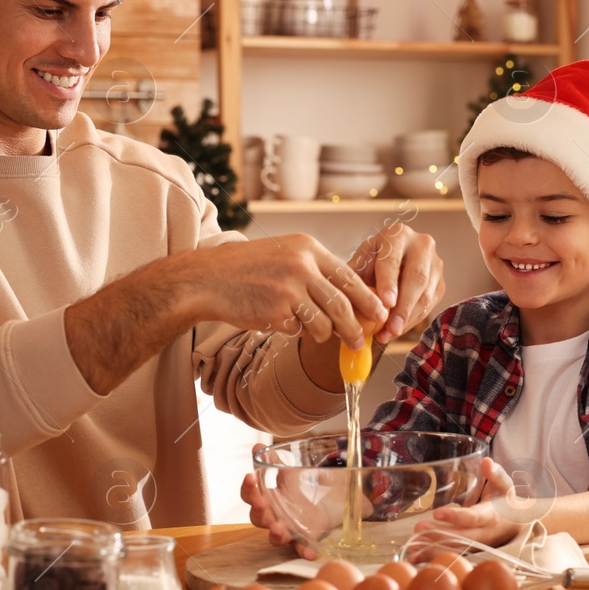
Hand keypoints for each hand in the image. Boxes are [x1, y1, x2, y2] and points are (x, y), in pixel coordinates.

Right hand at [188, 235, 387, 348]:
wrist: (208, 279)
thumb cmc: (248, 268)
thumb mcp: (285, 255)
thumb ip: (315, 272)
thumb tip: (349, 300)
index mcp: (308, 248)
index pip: (350, 277)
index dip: (368, 299)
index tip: (380, 314)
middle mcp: (302, 265)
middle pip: (343, 304)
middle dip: (355, 328)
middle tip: (359, 341)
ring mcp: (289, 288)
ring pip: (324, 324)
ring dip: (323, 335)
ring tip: (314, 333)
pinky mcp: (276, 311)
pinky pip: (298, 331)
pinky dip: (294, 332)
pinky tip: (280, 322)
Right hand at [240, 467, 317, 559]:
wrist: (321, 504)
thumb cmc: (296, 490)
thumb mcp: (287, 473)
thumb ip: (272, 461)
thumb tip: (258, 446)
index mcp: (264, 500)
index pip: (249, 496)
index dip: (248, 488)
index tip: (250, 477)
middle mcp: (271, 517)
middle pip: (258, 518)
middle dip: (259, 511)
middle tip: (262, 503)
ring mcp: (286, 530)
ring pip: (276, 537)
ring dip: (276, 533)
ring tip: (277, 528)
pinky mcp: (303, 539)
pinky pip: (301, 548)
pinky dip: (304, 550)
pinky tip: (310, 552)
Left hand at [349, 221, 444, 342]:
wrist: (393, 259)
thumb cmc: (372, 261)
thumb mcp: (360, 262)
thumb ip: (355, 279)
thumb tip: (347, 304)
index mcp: (397, 234)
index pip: (393, 260)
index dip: (389, 282)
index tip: (385, 303)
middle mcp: (422, 244)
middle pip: (416, 277)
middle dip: (403, 307)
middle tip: (391, 328)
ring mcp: (435, 263)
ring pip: (426, 294)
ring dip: (408, 318)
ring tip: (389, 334)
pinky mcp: (441, 282)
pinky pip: (430, 305)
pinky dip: (413, 320)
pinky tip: (398, 330)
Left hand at [413, 458, 520, 547]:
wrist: (516, 525)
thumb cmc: (506, 501)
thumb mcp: (505, 486)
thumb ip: (496, 474)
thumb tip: (487, 461)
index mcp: (490, 516)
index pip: (472, 518)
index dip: (456, 517)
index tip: (437, 512)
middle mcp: (483, 534)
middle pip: (460, 537)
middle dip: (438, 534)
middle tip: (418, 527)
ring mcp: (476, 546)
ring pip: (454, 550)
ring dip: (433, 549)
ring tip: (412, 545)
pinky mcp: (469, 551)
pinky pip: (451, 555)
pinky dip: (433, 557)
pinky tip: (415, 557)